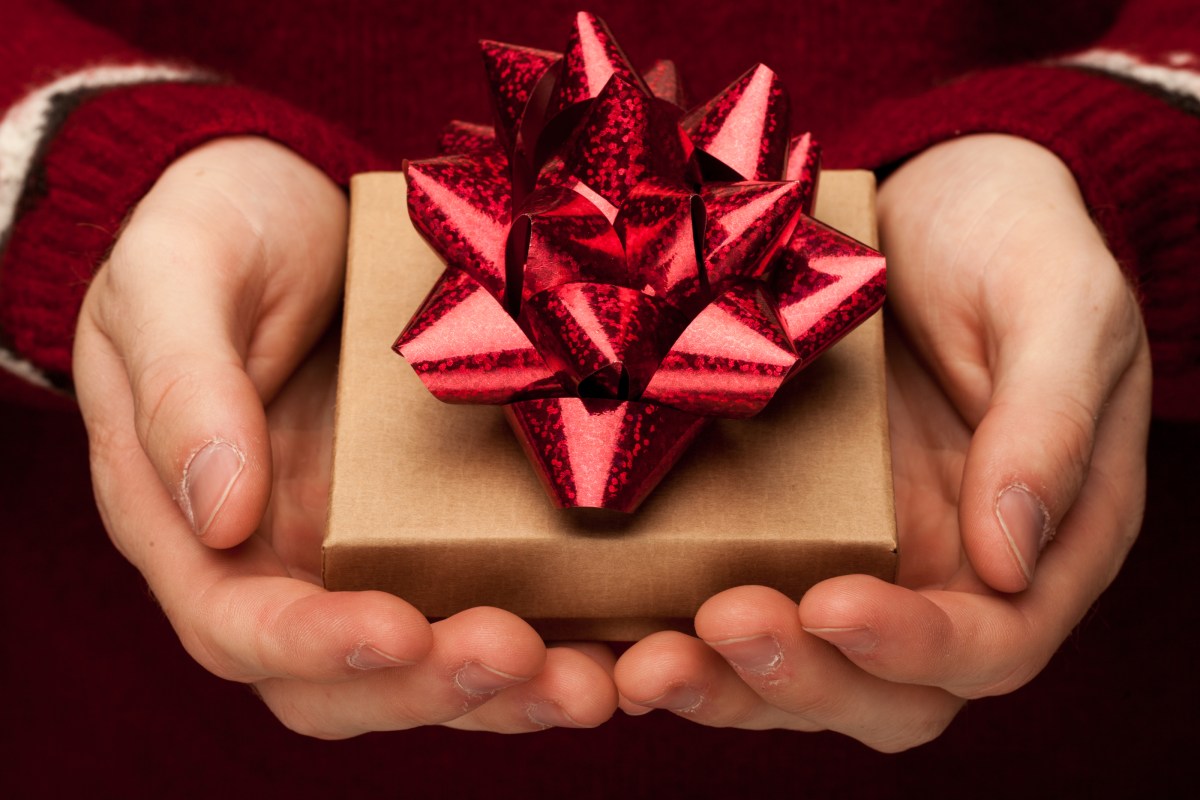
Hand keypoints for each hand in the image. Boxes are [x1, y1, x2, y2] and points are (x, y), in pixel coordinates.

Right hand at [74, 137, 616, 736]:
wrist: (290, 201)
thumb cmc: (213, 228)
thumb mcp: (177, 277)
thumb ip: (182, 388)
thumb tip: (222, 518)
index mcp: (188, 522)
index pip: (236, 626)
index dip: (313, 647)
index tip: (398, 629)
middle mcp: (279, 559)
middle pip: (343, 680)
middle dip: (432, 688)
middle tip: (527, 662)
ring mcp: (360, 547)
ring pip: (423, 665)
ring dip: (505, 693)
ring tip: (590, 683)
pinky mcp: (433, 520)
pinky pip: (484, 599)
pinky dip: (546, 635)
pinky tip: (613, 638)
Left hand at [612, 134, 1150, 749]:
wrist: (925, 197)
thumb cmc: (1010, 239)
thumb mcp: (1058, 306)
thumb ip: (1049, 423)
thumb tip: (1008, 561)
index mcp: (1038, 542)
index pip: (992, 643)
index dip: (918, 648)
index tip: (835, 604)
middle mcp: (940, 572)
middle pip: (881, 690)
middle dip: (797, 678)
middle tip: (718, 625)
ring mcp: (850, 554)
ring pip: (792, 667)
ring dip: (717, 681)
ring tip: (640, 661)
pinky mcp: (772, 524)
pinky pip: (721, 601)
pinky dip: (668, 630)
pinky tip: (604, 633)